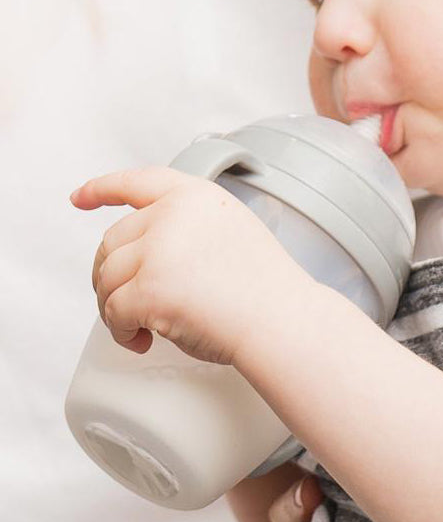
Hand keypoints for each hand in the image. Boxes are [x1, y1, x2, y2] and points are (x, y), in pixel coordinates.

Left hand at [71, 167, 308, 365]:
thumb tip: (146, 252)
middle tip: (126, 301)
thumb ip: (190, 226)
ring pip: (107, 279)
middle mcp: (172, 215)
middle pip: (112, 241)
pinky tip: (142, 340)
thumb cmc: (266, 289)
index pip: (136, 182)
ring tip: (140, 327)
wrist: (282, 320)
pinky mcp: (149, 289)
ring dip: (115, 308)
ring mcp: (159, 250)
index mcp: (196, 196)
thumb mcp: (232, 230)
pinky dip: (122, 332)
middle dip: (110, 275)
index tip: (81, 198)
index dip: (102, 189)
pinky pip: (114, 312)